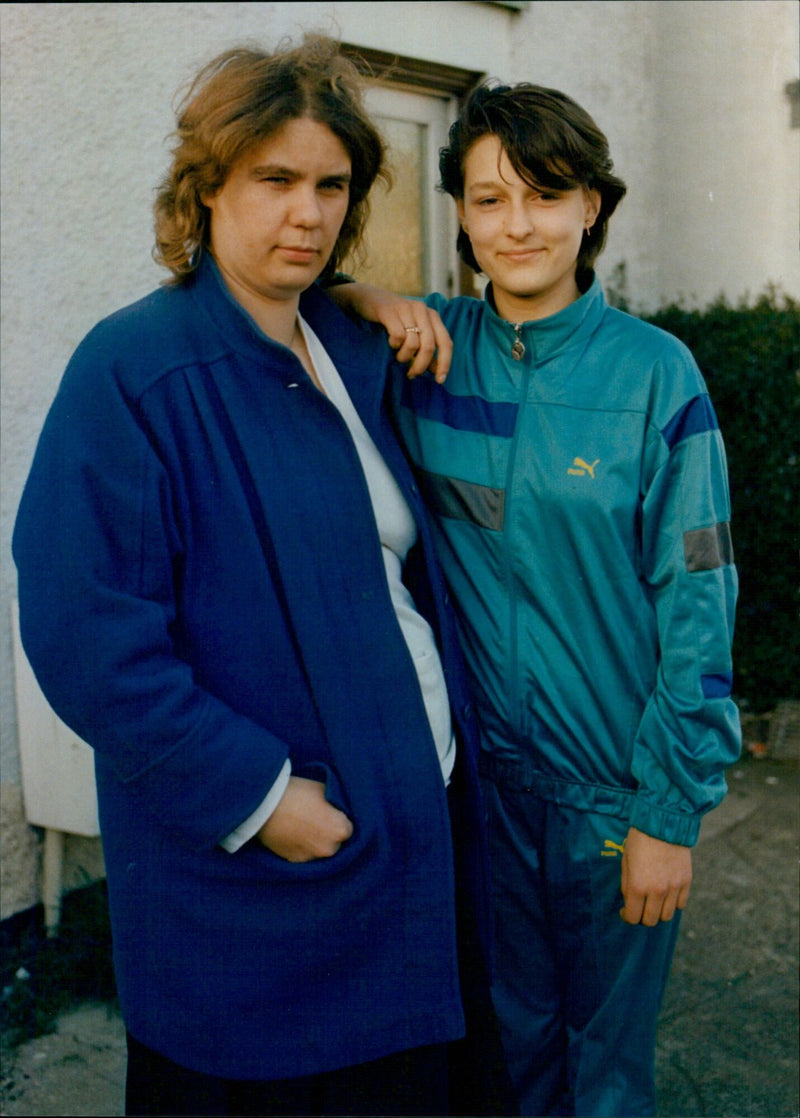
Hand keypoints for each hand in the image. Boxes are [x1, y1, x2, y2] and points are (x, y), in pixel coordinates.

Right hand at [257, 777, 352, 862]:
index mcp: (341, 830)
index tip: (331, 812)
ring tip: (303, 826)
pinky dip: (301, 846)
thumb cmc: (297, 792)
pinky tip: (293, 833)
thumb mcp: (324, 790)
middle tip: (316, 819)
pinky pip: (304, 854)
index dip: (339, 819)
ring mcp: (312, 857)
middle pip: (336, 842)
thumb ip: (336, 805)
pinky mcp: (295, 861)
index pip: (349, 828)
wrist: (264, 804)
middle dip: (329, 833)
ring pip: (320, 850)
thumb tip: (339, 810)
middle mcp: (330, 849)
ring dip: (316, 841)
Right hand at [329, 283, 452, 380]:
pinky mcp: (390, 311)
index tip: (439, 380)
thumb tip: (435, 370)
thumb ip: (425, 348)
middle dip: (420, 365)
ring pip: (413, 343)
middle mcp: (422, 310)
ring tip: (398, 356)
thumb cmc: (393, 320)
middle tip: (411, 374)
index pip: (446, 342)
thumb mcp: (413, 332)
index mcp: (432, 316)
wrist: (368, 298)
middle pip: (429, 346)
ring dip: (404, 357)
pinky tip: (391, 343)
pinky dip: (394, 345)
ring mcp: (406, 309)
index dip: (444, 363)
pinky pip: (398, 336)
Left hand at [620, 827, 691, 925]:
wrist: (663, 822)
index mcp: (638, 886)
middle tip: (639, 907)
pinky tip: (666, 894)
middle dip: (642, 917)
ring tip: (653, 901)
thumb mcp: (625, 861)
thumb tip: (630, 902)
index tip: (626, 911)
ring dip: (658, 912)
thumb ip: (627, 885)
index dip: (627, 917)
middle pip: (651, 921)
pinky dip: (673, 903)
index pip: (633, 918)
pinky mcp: (686, 882)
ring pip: (667, 916)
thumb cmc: (639, 840)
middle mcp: (657, 891)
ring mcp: (674, 888)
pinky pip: (680, 904)